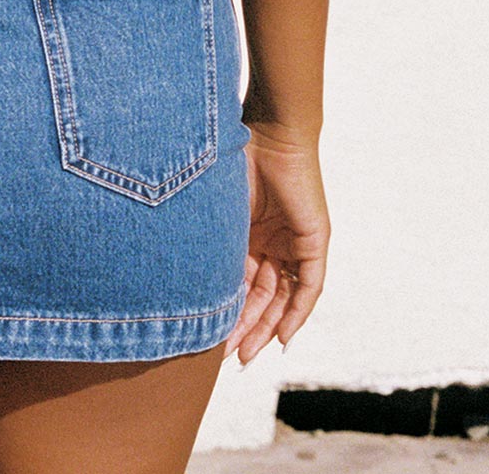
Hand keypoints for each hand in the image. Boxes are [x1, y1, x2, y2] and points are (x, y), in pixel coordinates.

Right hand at [223, 123, 328, 364]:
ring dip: (267, 327)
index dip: (226, 312)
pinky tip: (282, 335)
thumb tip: (173, 280)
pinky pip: (309, 286)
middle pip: (261, 297)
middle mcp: (270, 241)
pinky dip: (297, 312)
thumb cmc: (230, 160)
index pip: (239, 283)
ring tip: (249, 354)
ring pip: (283, 296)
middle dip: (245, 329)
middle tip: (229, 358)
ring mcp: (293, 242)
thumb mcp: (216, 215)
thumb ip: (208, 246)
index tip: (208, 340)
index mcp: (245, 234)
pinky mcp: (314, 240)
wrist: (268, 130)